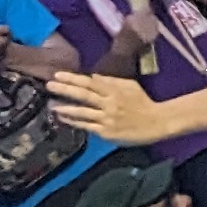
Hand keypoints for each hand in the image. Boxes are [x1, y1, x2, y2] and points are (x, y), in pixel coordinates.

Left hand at [49, 69, 171, 145]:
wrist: (156, 122)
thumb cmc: (142, 102)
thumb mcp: (130, 86)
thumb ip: (111, 81)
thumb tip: (93, 77)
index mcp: (115, 90)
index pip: (90, 83)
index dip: (73, 78)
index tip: (58, 74)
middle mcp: (109, 103)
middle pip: (84, 95)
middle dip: (65, 89)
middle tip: (50, 85)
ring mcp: (107, 118)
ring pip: (83, 112)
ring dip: (66, 108)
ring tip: (52, 105)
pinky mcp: (106, 132)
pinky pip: (87, 126)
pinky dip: (74, 122)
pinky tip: (63, 119)